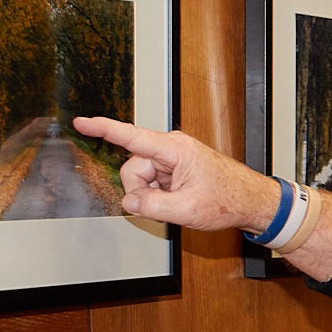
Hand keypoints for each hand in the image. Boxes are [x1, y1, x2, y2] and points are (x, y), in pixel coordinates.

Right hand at [71, 116, 280, 232]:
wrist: (251, 201)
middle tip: (166, 205)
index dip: (103, 129)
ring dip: (152, 196)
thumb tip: (129, 201)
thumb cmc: (228, 200)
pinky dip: (159, 196)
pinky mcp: (174, 167)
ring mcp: (173, 157)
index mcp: (175, 149)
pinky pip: (152, 182)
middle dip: (141, 191)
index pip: (130, 136)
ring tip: (178, 201)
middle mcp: (172, 148)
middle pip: (133, 168)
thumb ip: (152, 206)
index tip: (81, 122)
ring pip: (141, 178)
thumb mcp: (187, 209)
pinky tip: (177, 200)